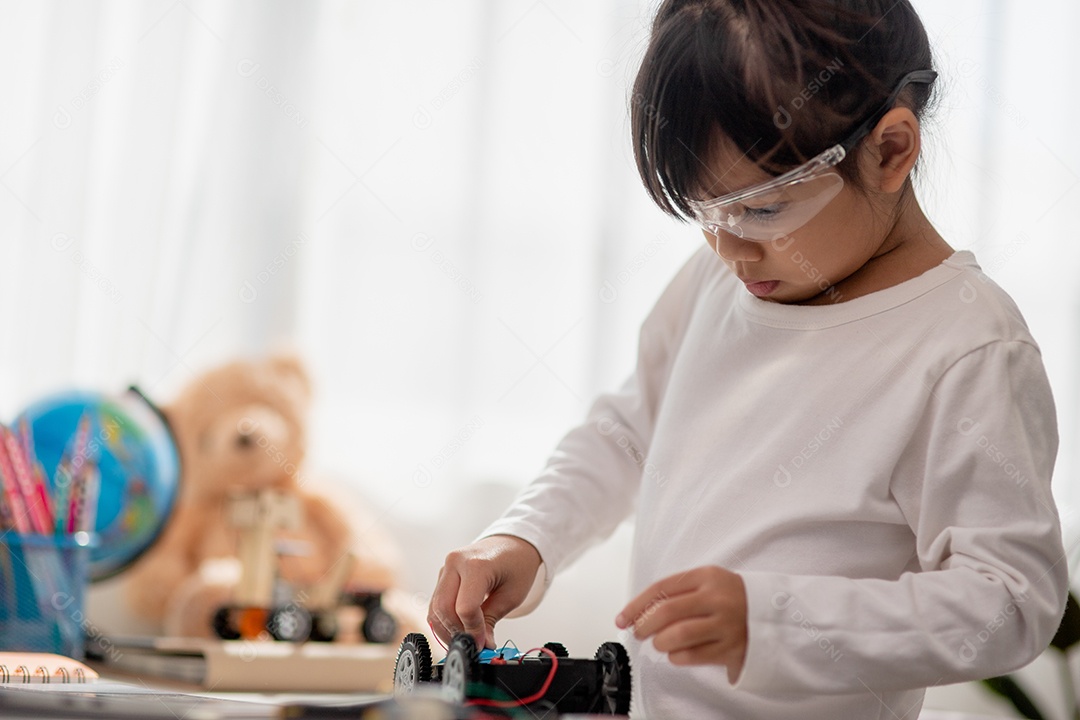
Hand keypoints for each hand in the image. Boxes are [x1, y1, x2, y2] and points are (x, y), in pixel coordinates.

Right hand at [428, 535, 541, 649]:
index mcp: (476, 565)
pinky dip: (444, 620)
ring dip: (448, 630)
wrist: (512, 544)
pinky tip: (460, 629)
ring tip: (468, 639)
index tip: (483, 645)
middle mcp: (455, 563)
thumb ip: (492, 620)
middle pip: (444, 608)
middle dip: (457, 632)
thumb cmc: (516, 564)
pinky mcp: (443, 575)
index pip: (465, 607)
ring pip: (435, 608)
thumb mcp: (512, 595)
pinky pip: (436, 603)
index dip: (473, 631)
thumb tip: (481, 645)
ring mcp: (446, 568)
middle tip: (474, 645)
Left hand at [616, 566, 747, 682]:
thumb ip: (678, 592)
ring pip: (677, 636)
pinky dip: (676, 657)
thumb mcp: (708, 582)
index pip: (661, 588)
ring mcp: (726, 624)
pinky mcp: (732, 648)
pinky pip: (692, 656)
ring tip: (660, 643)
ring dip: (660, 643)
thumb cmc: (731, 597)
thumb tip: (639, 611)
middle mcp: (716, 598)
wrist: (774, 613)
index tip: (622, 618)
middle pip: (666, 612)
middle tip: (638, 632)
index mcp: (707, 576)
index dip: (636, 605)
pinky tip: (677, 653)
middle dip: (643, 625)